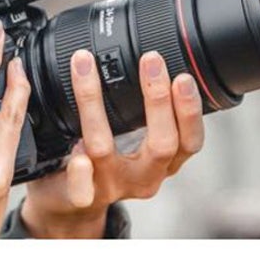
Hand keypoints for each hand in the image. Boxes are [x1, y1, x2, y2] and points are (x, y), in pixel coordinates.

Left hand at [21, 50, 203, 237]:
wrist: (70, 203)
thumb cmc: (105, 161)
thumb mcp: (134, 136)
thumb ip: (146, 107)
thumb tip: (154, 55)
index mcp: (161, 162)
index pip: (190, 140)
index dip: (189, 110)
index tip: (182, 75)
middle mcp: (143, 177)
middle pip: (162, 145)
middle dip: (158, 99)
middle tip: (151, 59)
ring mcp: (111, 186)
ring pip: (105, 148)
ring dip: (94, 101)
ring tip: (85, 65)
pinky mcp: (81, 195)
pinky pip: (81, 187)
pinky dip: (79, 168)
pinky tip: (76, 149)